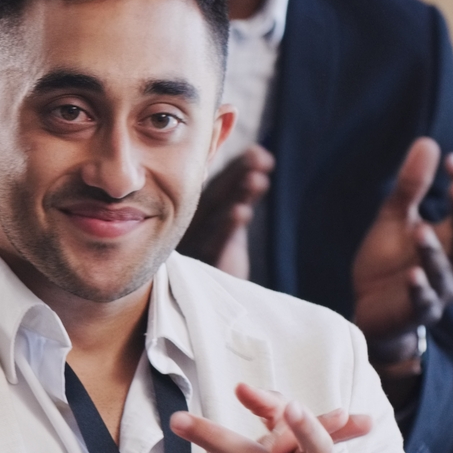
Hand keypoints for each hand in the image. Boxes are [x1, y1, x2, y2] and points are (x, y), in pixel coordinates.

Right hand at [176, 146, 272, 277]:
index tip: (259, 152)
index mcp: (197, 213)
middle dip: (238, 175)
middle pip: (217, 196)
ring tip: (256, 179)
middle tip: (258, 157)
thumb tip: (259, 153)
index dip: (237, 168)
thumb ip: (239, 194)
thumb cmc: (213, 256)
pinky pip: (216, 243)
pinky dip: (227, 226)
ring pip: (218, 215)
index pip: (218, 186)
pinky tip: (242, 211)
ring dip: (237, 196)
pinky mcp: (204, 263)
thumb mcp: (225, 223)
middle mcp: (193, 225)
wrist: (193, 300)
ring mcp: (196, 243)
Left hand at [350, 137, 452, 372]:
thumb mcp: (395, 220)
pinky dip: (419, 288)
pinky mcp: (417, 311)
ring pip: (444, 268)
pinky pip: (423, 301)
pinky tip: (412, 274)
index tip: (452, 161)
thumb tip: (427, 142)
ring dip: (433, 249)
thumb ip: (411, 186)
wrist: (370, 311)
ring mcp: (438, 288)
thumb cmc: (389, 263)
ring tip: (421, 229)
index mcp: (452, 238)